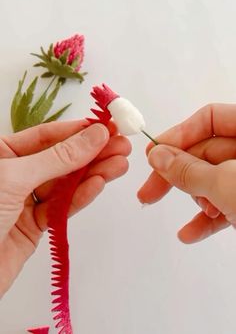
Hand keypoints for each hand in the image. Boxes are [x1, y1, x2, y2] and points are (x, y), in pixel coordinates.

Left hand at [0, 120, 130, 296]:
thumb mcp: (15, 177)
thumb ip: (58, 158)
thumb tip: (93, 136)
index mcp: (3, 153)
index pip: (47, 136)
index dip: (79, 130)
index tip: (106, 127)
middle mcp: (15, 173)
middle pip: (61, 158)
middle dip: (92, 152)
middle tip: (122, 146)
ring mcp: (25, 200)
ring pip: (65, 183)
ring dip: (93, 173)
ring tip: (120, 164)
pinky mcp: (34, 225)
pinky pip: (62, 207)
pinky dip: (80, 197)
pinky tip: (99, 184)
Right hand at [138, 104, 235, 243]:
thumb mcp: (225, 183)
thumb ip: (189, 170)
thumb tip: (158, 156)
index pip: (210, 118)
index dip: (180, 134)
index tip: (154, 154)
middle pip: (206, 152)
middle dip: (179, 175)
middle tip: (149, 191)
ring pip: (213, 180)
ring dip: (197, 198)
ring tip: (197, 214)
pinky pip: (225, 204)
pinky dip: (207, 219)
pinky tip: (190, 234)